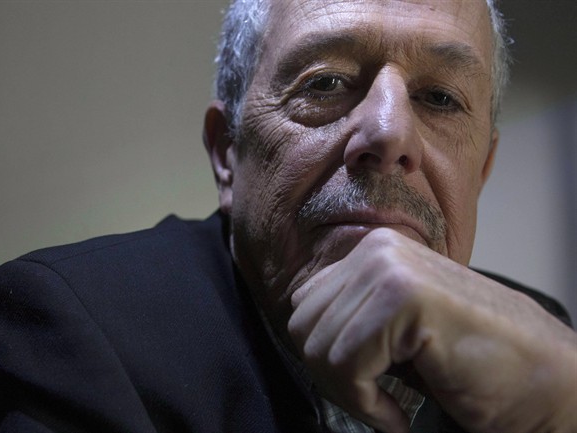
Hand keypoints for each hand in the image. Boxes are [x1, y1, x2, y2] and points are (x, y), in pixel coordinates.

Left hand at [288, 228, 576, 432]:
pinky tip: (398, 414)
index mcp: (373, 251)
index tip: (360, 386)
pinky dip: (367, 404)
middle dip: (332, 378)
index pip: (304, 307)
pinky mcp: (403, 297)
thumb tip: (304, 329)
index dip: (324, 358)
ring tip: (388, 405)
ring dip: (350, 394)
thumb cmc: (473, 363)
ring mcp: (389, 268)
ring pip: (318, 348)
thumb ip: (352, 314)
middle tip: (373, 401)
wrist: (546, 384)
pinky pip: (346, 364)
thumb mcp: (395, 328)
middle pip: (303, 326)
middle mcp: (377, 249)